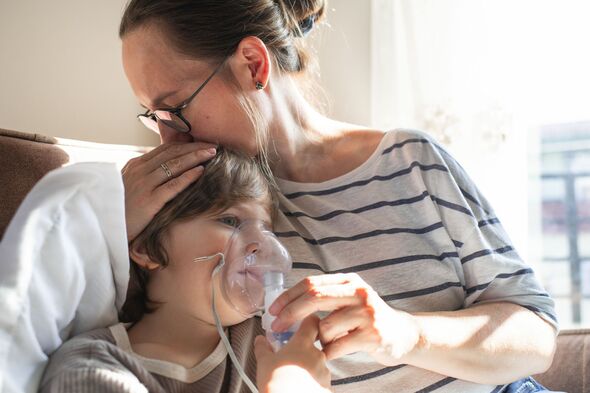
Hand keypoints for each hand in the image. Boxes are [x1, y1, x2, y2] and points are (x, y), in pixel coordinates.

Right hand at [121, 142, 215, 240]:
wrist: (102, 227)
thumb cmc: (119, 210)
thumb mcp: (128, 187)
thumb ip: (144, 176)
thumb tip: (163, 171)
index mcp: (135, 165)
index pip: (164, 150)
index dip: (185, 145)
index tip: (201, 143)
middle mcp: (139, 171)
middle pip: (172, 153)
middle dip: (194, 147)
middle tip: (213, 144)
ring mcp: (144, 185)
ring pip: (174, 165)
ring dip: (196, 157)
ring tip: (212, 153)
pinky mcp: (149, 200)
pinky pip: (173, 185)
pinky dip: (188, 176)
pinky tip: (201, 171)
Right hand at [254, 315, 330, 392]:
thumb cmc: (277, 384)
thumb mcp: (264, 363)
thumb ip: (262, 348)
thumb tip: (260, 340)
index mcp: (303, 343)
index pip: (313, 321)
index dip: (307, 321)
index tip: (300, 324)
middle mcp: (318, 355)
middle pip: (315, 344)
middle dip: (304, 349)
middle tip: (291, 355)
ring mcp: (325, 372)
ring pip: (318, 363)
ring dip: (308, 365)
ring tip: (294, 375)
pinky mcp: (327, 387)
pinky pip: (320, 379)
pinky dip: (312, 381)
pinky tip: (301, 386)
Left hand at [269, 273, 421, 361]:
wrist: (403, 334)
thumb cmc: (367, 318)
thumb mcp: (349, 299)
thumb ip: (326, 296)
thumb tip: (286, 304)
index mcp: (349, 281)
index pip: (311, 283)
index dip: (288, 296)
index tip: (273, 309)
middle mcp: (359, 292)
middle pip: (315, 298)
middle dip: (290, 313)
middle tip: (276, 326)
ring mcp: (367, 313)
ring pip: (325, 327)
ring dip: (319, 339)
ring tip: (329, 341)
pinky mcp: (372, 335)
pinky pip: (336, 346)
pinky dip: (329, 352)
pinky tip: (335, 351)